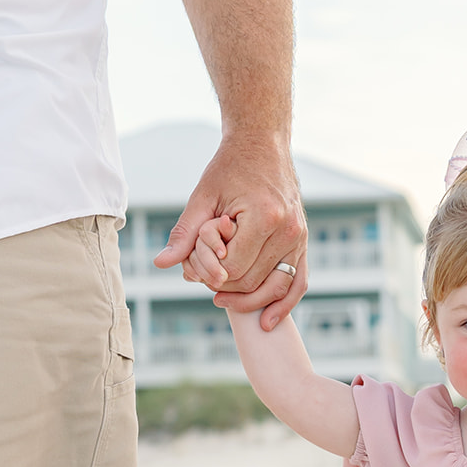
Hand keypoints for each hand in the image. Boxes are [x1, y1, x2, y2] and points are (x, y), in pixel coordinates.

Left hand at [153, 131, 307, 330]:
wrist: (263, 144)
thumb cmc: (230, 167)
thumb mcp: (203, 196)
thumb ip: (186, 232)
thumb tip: (162, 263)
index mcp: (264, 217)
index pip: (234, 267)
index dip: (211, 274)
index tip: (195, 266)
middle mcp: (288, 230)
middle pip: (253, 280)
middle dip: (225, 285)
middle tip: (202, 279)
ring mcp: (300, 237)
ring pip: (275, 287)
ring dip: (249, 300)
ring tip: (223, 302)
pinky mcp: (303, 242)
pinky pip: (297, 282)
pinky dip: (283, 304)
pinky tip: (268, 322)